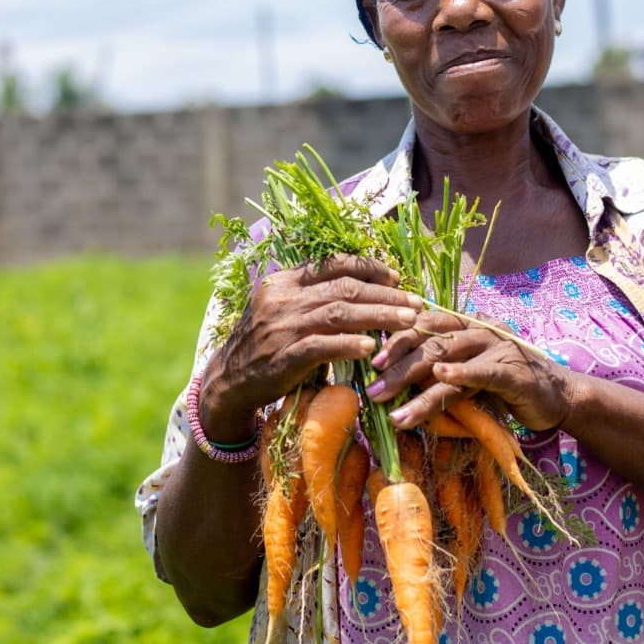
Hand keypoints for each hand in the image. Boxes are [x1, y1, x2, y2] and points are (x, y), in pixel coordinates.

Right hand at [200, 255, 421, 442]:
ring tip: (408, 321)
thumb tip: (360, 288)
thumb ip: (311, 296)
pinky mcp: (284, 356)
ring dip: (379, 316)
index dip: (369, 268)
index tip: (395, 278)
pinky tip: (371, 347)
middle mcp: (283, 298)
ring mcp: (283, 327)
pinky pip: (323, 345)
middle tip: (415, 303)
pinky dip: (349, 344)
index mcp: (284, 281)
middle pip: (345, 288)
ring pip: (340, 313)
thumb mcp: (280, 309)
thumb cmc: (263, 344)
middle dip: (385, 294)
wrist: (228, 379)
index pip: (334, 264)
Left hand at [366, 308, 576, 431]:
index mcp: (464, 325)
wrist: (555, 397)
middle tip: (373, 389)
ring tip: (395, 409)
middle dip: (398, 366)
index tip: (370, 362)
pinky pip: (483, 371)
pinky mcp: (513, 370)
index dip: (395, 341)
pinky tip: (441, 378)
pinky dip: (461, 373)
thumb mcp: (466, 375)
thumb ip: (437, 371)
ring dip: (418, 384)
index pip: (422, 325)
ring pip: (448, 358)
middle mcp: (478, 329)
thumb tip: (392, 380)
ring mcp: (497, 347)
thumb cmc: (504, 386)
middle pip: (429, 341)